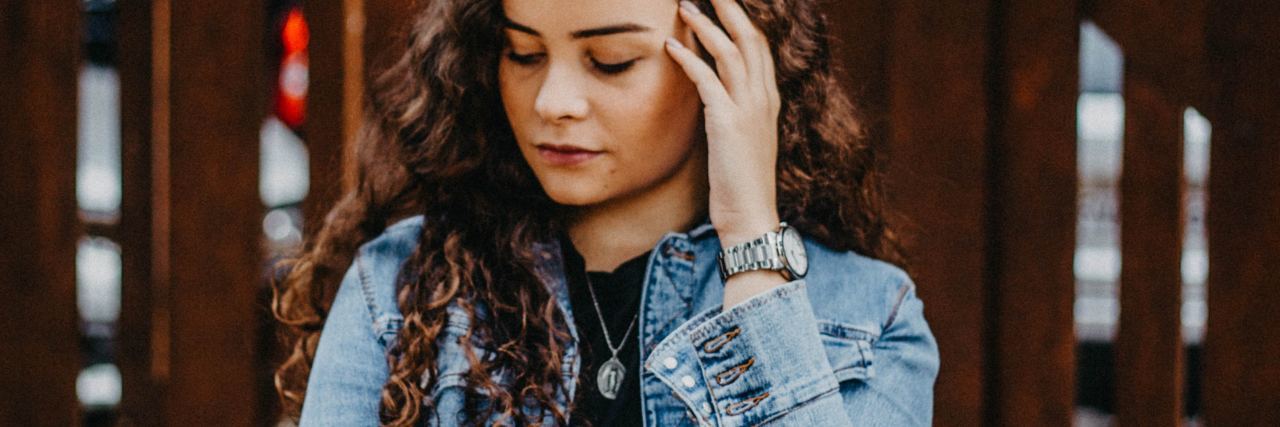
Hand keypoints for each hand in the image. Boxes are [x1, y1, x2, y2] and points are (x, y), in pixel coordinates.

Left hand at [665, 0, 781, 247]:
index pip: (759, 46)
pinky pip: (707, 79)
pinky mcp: (728, 123)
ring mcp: (748, 109)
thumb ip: (734, 113)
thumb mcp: (742, 140)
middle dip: (729, 8)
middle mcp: (763, 98)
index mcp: (769, 100)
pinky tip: (671, 44)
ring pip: (731, 51)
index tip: (722, 2)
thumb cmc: (742, 183)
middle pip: (750, 38)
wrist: (750, 217)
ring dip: (706, 24)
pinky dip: (689, 58)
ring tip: (684, 5)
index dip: (741, 19)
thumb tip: (714, 96)